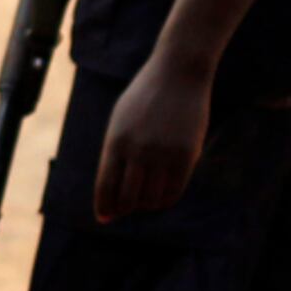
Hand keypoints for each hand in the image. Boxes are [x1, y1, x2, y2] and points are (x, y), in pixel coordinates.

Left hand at [92, 50, 210, 221]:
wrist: (179, 72)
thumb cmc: (146, 97)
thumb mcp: (121, 119)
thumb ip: (115, 153)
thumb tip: (111, 191)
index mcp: (116, 140)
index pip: (105, 187)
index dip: (104, 207)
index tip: (104, 218)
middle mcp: (137, 149)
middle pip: (127, 199)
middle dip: (125, 209)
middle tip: (127, 209)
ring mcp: (162, 153)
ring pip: (150, 199)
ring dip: (146, 205)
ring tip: (146, 198)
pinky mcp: (185, 155)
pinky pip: (173, 192)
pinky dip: (165, 200)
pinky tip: (162, 195)